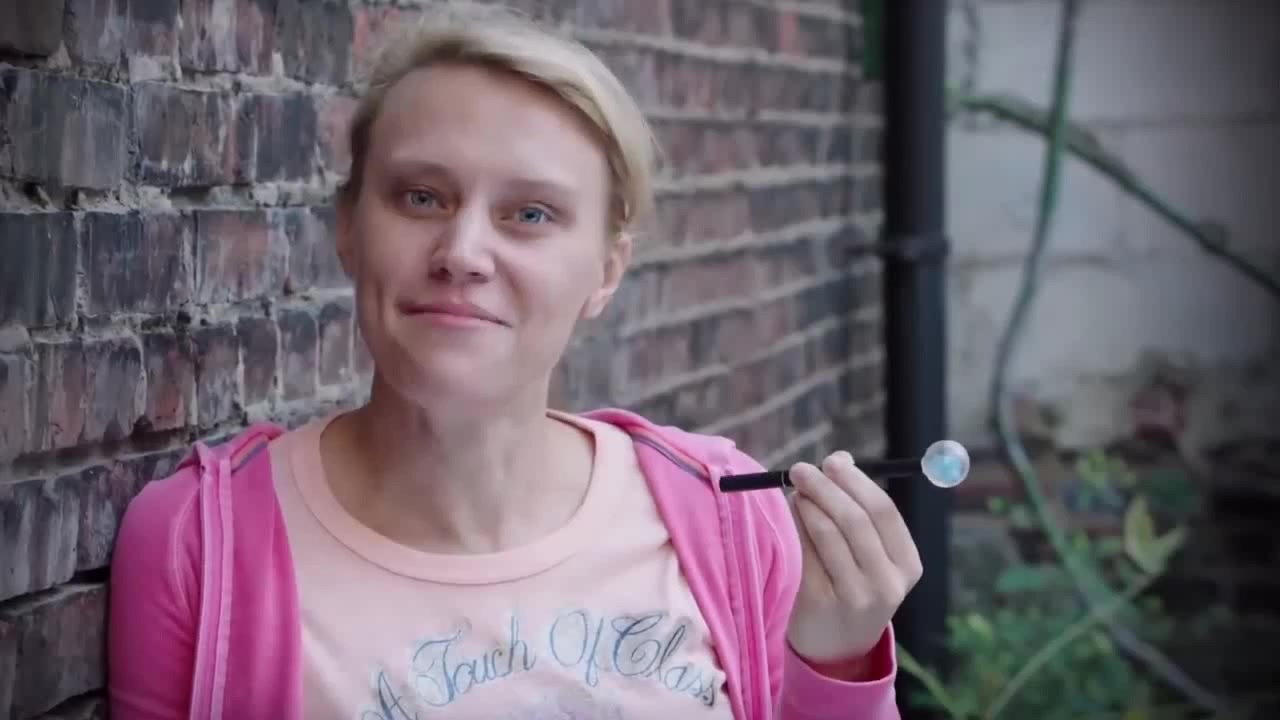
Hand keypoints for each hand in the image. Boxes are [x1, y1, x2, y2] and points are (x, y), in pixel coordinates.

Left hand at [785, 451, 922, 667]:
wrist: (838, 646)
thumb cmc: (855, 583)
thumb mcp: (872, 554)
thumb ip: (860, 508)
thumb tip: (840, 457)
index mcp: (907, 564)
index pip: (883, 511)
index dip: (856, 481)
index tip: (834, 461)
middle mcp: (887, 583)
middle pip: (855, 520)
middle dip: (826, 488)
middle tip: (802, 470)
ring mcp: (854, 597)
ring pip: (827, 533)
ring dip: (806, 505)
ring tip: (795, 493)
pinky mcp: (820, 603)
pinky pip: (805, 552)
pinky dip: (795, 527)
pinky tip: (791, 517)